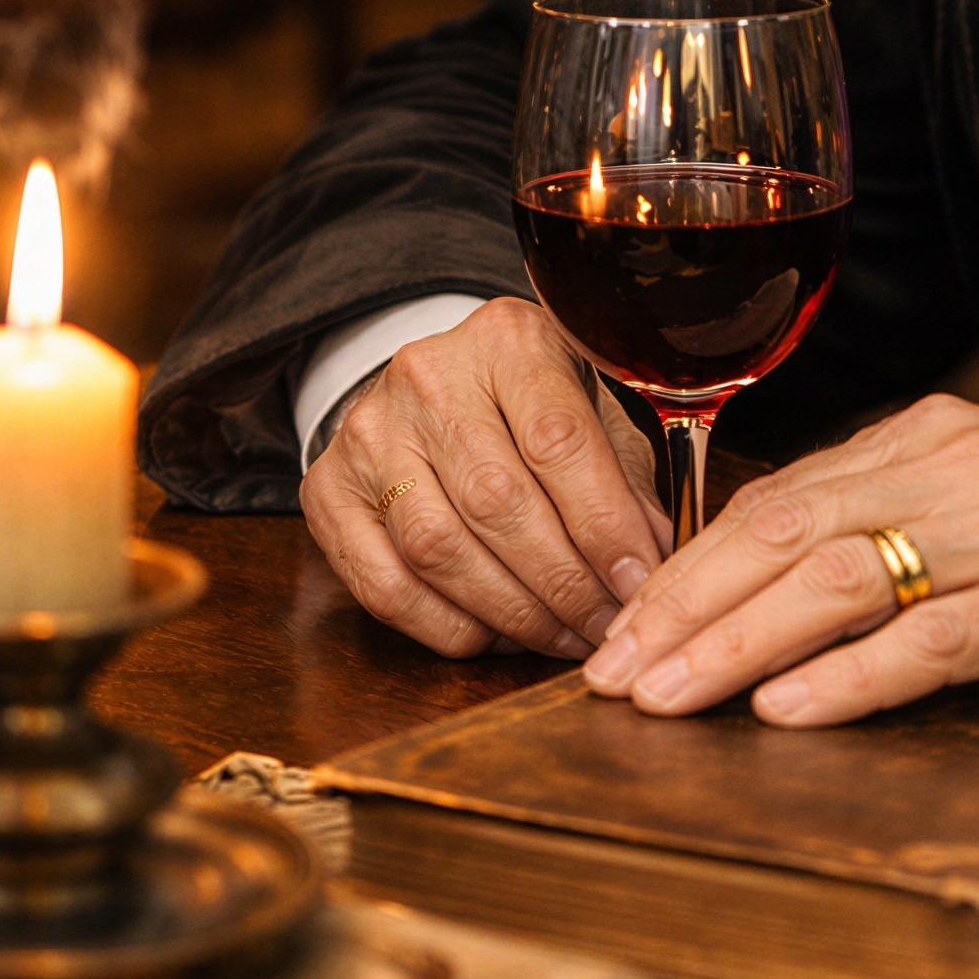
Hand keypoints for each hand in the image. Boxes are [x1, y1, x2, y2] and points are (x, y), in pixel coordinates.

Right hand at [302, 299, 669, 659]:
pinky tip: (496, 635)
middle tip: (605, 627)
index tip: (639, 581)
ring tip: (561, 638)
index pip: (558, 440)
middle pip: (497, 500)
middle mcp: (428, 377)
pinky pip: (386, 586)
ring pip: (439, 548)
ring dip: (511, 612)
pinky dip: (448, 626)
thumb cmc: (530, 411)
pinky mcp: (327, 491)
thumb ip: (624, 485)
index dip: (603, 524)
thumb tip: (651, 566)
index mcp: (508, 340)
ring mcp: (368, 434)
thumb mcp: (590, 417)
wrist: (432, 391)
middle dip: (562, 582)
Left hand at [581, 393, 978, 725]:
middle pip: (787, 533)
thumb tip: (766, 589)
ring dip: (738, 647)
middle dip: (684, 610)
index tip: (616, 632)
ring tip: (668, 701)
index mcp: (931, 436)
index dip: (684, 568)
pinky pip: (936, 637)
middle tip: (610, 678)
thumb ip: (892, 524)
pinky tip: (790, 710)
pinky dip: (853, 676)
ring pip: (841, 580)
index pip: (776, 499)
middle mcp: (960, 466)